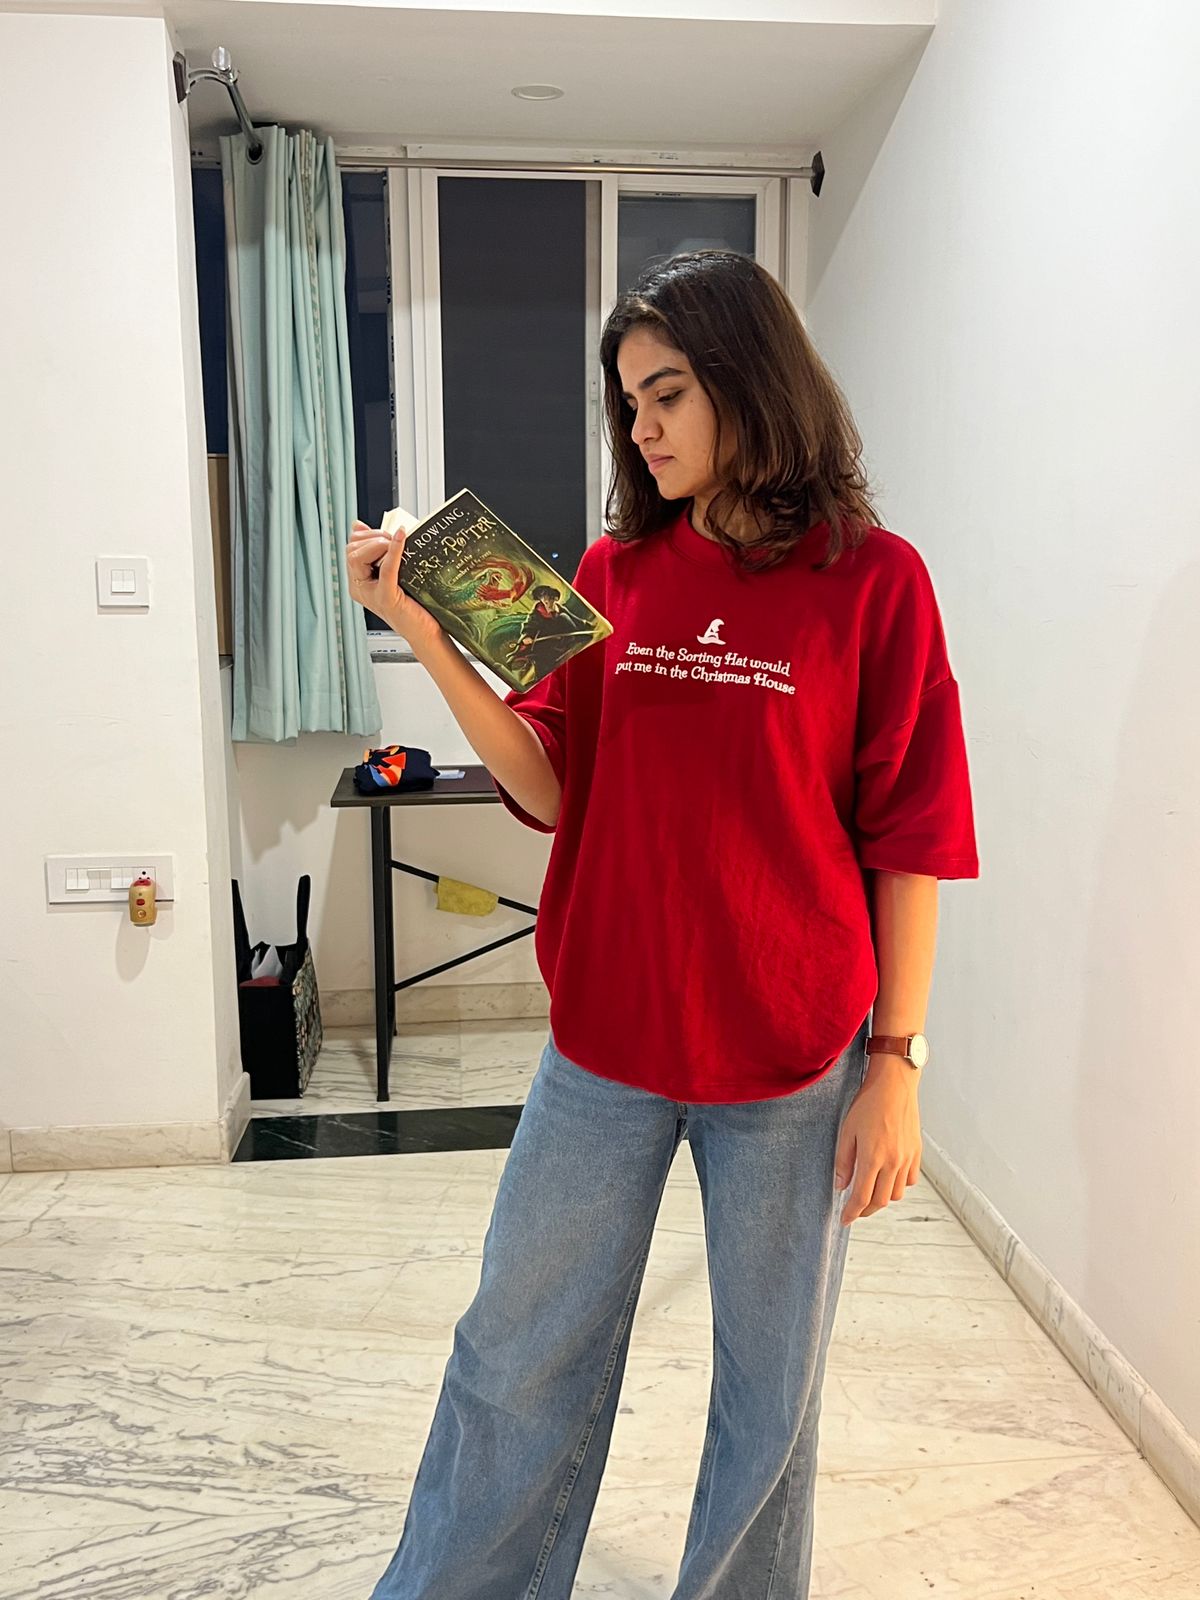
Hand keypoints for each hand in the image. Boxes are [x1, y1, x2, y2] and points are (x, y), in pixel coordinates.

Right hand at [346, 519, 444, 650]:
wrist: (427, 632)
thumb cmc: (414, 604)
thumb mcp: (393, 572)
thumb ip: (378, 551)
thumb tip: (358, 525)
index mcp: (359, 581)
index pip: (350, 548)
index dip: (367, 536)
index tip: (387, 535)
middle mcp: (360, 589)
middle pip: (351, 551)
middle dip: (373, 538)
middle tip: (393, 540)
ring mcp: (371, 594)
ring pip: (358, 558)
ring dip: (379, 544)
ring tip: (397, 545)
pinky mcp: (386, 599)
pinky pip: (385, 570)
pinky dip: (393, 551)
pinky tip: (400, 538)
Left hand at [834, 1058, 921, 1223]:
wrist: (895, 1085)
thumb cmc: (868, 1104)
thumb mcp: (847, 1131)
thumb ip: (844, 1161)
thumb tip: (841, 1185)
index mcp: (873, 1157)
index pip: (862, 1197)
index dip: (852, 1212)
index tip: (845, 1219)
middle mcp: (893, 1161)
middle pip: (880, 1200)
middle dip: (866, 1210)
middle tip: (855, 1209)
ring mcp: (907, 1158)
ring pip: (896, 1193)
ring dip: (882, 1198)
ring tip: (870, 1191)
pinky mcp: (916, 1153)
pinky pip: (909, 1180)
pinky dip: (898, 1185)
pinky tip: (888, 1177)